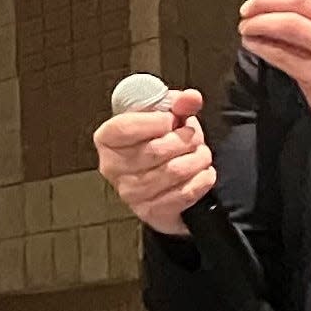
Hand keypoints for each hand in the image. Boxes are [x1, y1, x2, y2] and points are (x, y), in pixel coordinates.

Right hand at [93, 89, 215, 236]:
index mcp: (107, 139)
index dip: (156, 121)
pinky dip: (202, 179)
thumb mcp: (164, 117)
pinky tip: (203, 172)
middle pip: (157, 150)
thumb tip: (192, 98)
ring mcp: (130, 193)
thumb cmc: (158, 142)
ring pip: (174, 171)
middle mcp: (113, 168)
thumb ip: (177, 104)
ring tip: (201, 153)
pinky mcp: (151, 212)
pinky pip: (185, 193)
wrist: (164, 181)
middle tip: (193, 137)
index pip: (126, 127)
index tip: (172, 119)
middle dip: (186, 139)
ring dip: (198, 159)